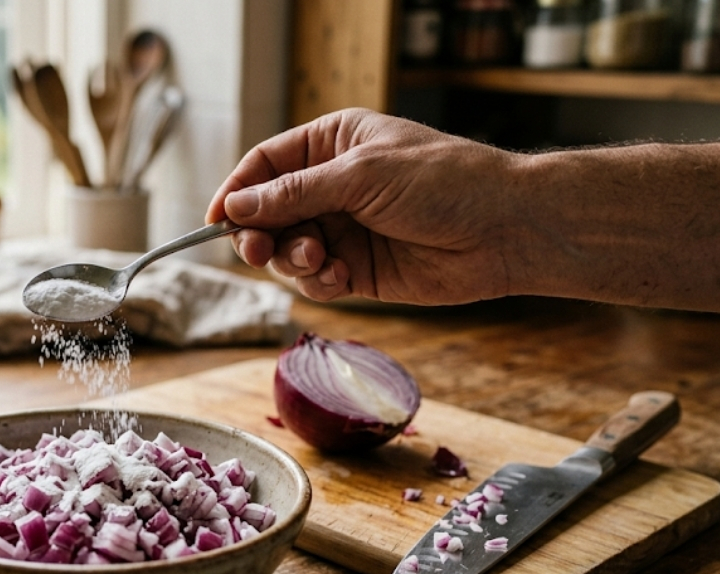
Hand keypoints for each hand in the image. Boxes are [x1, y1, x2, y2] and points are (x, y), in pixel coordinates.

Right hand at [206, 108, 524, 305]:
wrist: (505, 230)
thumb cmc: (445, 182)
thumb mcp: (361, 176)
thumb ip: (294, 194)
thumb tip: (236, 205)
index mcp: (333, 144)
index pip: (265, 165)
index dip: (236, 191)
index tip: (215, 220)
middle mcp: (333, 186)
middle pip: (266, 213)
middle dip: (259, 235)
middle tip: (259, 251)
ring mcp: (344, 229)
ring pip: (286, 251)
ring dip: (292, 261)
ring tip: (320, 262)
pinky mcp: (358, 270)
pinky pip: (314, 280)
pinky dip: (317, 283)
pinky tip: (341, 279)